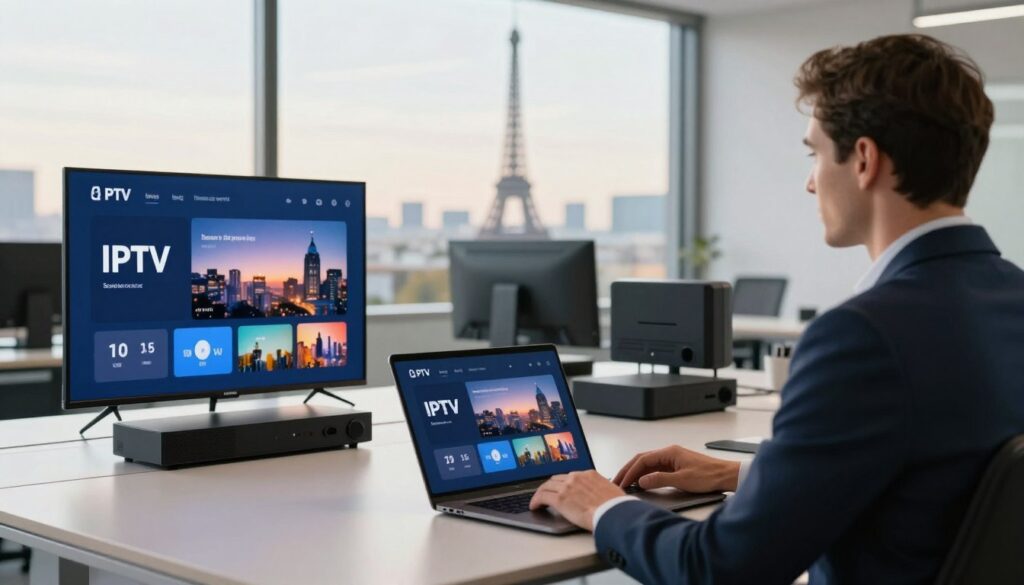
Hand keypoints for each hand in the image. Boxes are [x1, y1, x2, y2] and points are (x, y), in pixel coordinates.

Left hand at [529, 470, 624, 530]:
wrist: (614, 513)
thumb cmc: (616, 507)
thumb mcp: (612, 492)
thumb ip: (602, 490)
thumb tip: (603, 496)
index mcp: (589, 475)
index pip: (570, 477)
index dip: (563, 484)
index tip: (561, 489)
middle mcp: (576, 478)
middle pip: (556, 479)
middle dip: (550, 487)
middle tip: (547, 494)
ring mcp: (567, 487)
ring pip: (547, 486)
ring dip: (541, 493)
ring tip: (538, 501)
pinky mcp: (559, 499)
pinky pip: (542, 497)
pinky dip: (536, 501)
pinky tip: (534, 506)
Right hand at [613, 445, 739, 492]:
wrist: (726, 476)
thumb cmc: (709, 476)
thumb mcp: (682, 480)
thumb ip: (660, 479)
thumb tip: (642, 481)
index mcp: (669, 452)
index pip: (642, 460)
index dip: (630, 472)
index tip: (622, 482)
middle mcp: (669, 453)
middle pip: (642, 460)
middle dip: (628, 470)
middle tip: (616, 481)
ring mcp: (672, 459)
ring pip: (647, 464)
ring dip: (635, 473)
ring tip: (625, 483)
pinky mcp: (676, 466)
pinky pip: (655, 469)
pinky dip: (645, 475)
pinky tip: (640, 483)